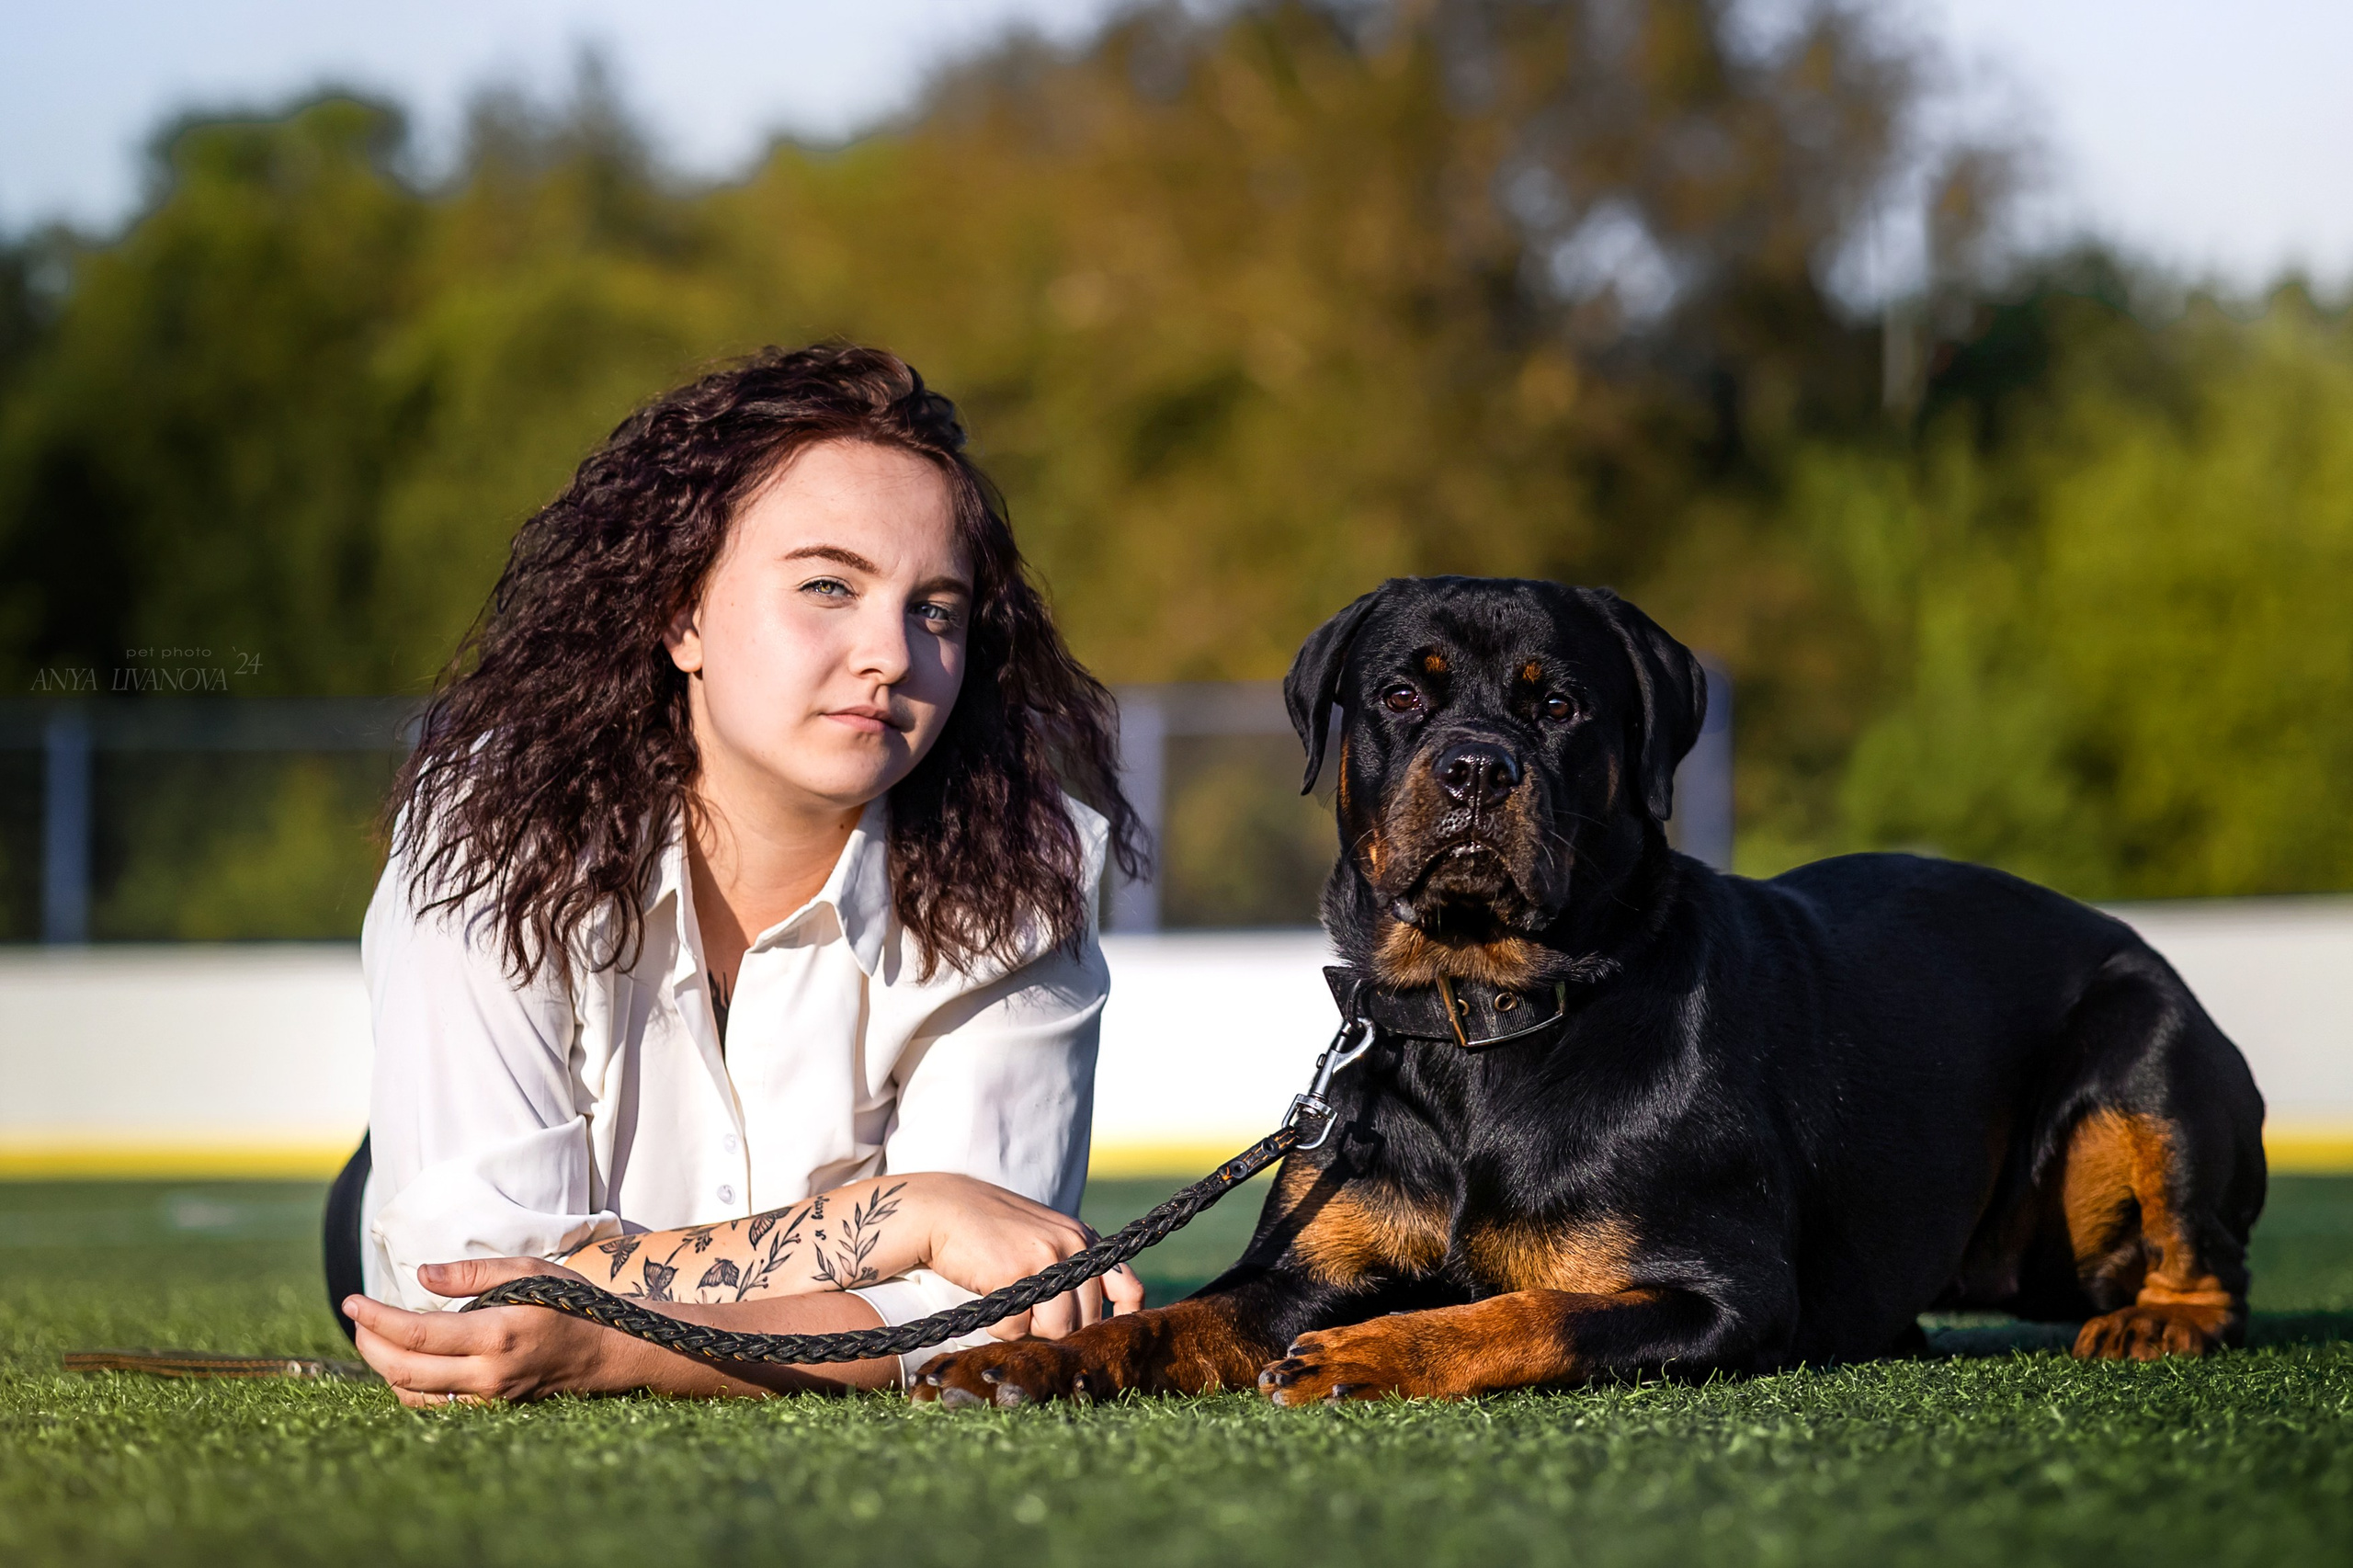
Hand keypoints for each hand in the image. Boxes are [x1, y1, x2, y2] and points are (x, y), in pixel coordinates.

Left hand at [346, 1256, 619, 1407]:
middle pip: (404, 1369)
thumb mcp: (528, 1270)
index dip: (376, 1319)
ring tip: (372, 1338)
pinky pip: (435, 1405)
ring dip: (383, 1367)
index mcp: (497, 1334)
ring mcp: (489, 1398)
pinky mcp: (491, 1409)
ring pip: (413, 1394)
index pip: (417, 1334)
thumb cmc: (571, 1301)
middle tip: (356, 1319)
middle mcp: (489, 1375)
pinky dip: (408, 1386)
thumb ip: (472, 1274)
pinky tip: (404, 1362)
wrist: (610, 1349)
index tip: (351, 1302)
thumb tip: (420, 1276)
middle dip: (369, 1344)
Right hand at [901, 1174, 1145, 1339]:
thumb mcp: (1043, 1242)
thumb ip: (1070, 1271)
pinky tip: (989, 1295)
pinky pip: (1017, 1328)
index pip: (1128, 1288)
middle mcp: (1075, 1247)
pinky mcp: (1016, 1273)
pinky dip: (1000, 1326)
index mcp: (1085, 1241)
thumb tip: (1092, 1325)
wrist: (944, 1208)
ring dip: (1027, 1328)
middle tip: (1026, 1314)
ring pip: (1056, 1329)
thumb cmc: (991, 1233)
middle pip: (1085, 1321)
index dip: (1121, 1320)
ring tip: (1008, 1302)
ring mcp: (1048, 1259)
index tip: (1104, 1340)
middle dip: (1055, 1329)